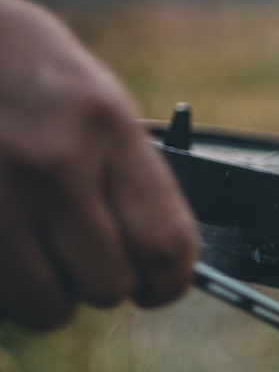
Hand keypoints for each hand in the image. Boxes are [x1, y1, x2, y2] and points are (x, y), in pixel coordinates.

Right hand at [0, 0, 198, 330]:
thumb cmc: (17, 65)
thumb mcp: (91, 99)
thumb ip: (125, 173)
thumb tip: (156, 256)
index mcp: (104, 125)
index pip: (165, 242)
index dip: (169, 281)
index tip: (159, 287)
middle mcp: (53, 162)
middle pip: (108, 285)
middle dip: (100, 281)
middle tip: (83, 257)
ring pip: (47, 305)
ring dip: (46, 293)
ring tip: (35, 252)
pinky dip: (5, 289)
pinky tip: (4, 244)